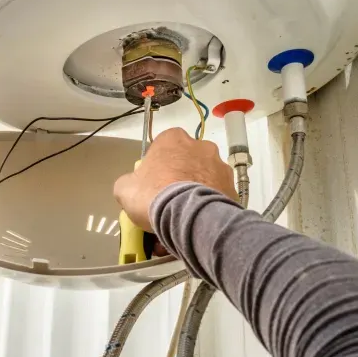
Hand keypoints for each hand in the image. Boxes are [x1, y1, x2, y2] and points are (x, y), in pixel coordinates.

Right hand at [113, 127, 237, 232]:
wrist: (188, 216)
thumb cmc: (153, 195)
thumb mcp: (125, 188)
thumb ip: (129, 181)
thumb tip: (133, 185)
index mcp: (173, 138)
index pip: (164, 147)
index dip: (158, 166)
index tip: (154, 184)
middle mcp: (201, 145)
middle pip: (188, 160)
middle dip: (181, 176)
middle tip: (171, 199)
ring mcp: (220, 164)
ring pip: (206, 176)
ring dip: (198, 189)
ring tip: (186, 213)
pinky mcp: (233, 185)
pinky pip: (219, 193)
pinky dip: (211, 203)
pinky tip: (200, 218)